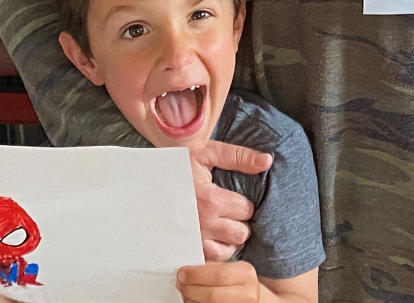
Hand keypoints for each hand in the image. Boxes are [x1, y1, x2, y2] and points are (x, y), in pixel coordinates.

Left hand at [177, 261, 260, 302]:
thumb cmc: (235, 281)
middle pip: (213, 295)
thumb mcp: (229, 268)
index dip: (197, 275)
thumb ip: (212, 266)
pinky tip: (193, 301)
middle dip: (191, 289)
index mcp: (245, 273)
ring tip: (185, 292)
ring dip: (192, 300)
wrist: (249, 297)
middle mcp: (248, 293)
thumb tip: (188, 267)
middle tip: (179, 283)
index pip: (219, 275)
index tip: (181, 273)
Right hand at [191, 140, 272, 261]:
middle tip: (233, 214)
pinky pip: (207, 261)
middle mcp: (203, 224)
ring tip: (224, 226)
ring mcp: (192, 239)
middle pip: (240, 234)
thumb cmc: (179, 163)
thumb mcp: (208, 153)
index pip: (246, 210)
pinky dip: (214, 253)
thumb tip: (267, 161)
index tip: (237, 199)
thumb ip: (239, 157)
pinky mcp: (183, 249)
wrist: (147, 177)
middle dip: (241, 223)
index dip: (245, 204)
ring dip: (229, 240)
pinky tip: (212, 239)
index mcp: (211, 200)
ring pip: (226, 252)